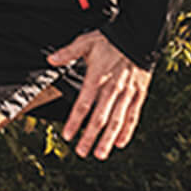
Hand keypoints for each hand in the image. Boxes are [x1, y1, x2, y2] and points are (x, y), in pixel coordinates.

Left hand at [48, 28, 152, 159]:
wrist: (139, 36)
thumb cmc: (110, 40)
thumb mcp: (86, 42)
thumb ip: (68, 52)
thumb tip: (50, 59)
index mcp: (96, 78)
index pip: (83, 105)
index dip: (74, 121)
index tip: (67, 135)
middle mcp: (112, 89)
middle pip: (99, 118)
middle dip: (89, 137)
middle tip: (81, 152)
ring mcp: (127, 94)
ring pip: (117, 121)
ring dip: (108, 139)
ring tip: (100, 154)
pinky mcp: (139, 95)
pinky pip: (133, 116)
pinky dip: (127, 131)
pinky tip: (121, 143)